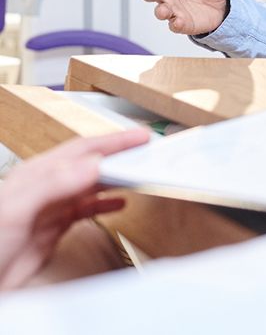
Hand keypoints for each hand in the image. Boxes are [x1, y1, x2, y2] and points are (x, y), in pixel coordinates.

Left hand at [0, 128, 149, 290]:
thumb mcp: (16, 208)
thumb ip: (54, 184)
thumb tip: (93, 165)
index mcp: (38, 174)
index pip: (83, 149)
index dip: (113, 141)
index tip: (139, 136)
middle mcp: (46, 187)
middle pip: (91, 163)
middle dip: (120, 154)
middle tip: (147, 150)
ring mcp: (50, 208)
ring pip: (91, 185)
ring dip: (116, 177)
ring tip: (139, 171)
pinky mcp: (53, 230)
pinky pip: (86, 210)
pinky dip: (106, 204)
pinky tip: (120, 203)